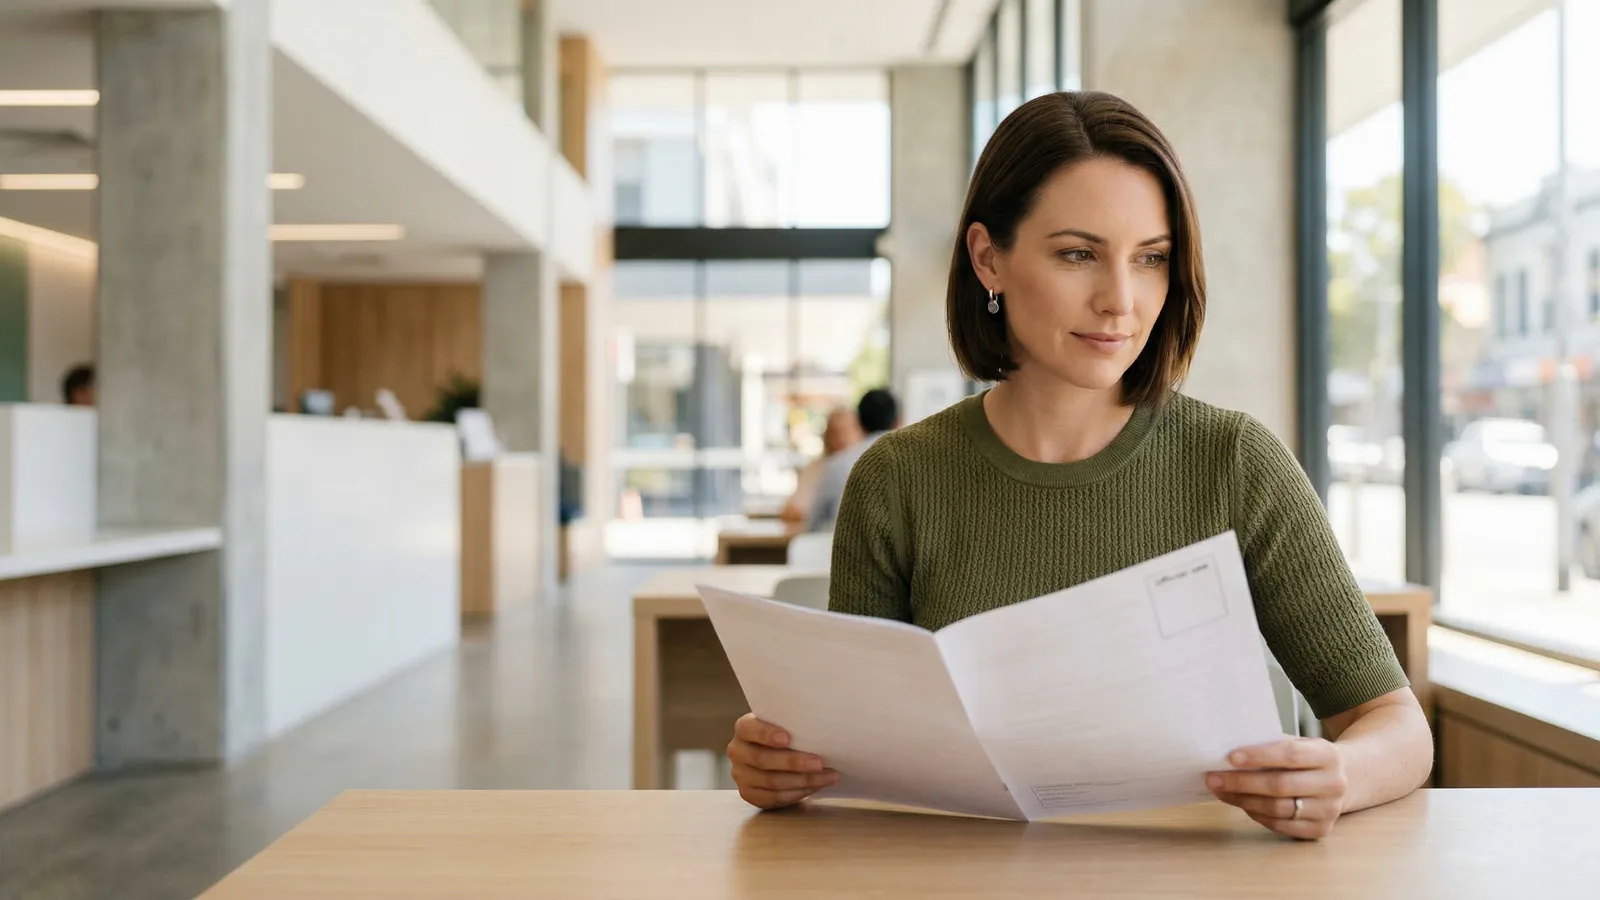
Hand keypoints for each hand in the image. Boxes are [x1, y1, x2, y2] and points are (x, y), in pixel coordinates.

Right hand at [727, 713, 839, 809]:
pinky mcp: (748, 794)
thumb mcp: (785, 724)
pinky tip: (813, 787)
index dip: (766, 734)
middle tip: (819, 763)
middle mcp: (737, 751)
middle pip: (762, 759)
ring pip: (771, 782)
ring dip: (802, 780)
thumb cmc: (785, 735)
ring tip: (827, 777)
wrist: (773, 754)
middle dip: (793, 763)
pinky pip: (773, 798)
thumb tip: (822, 730)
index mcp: (743, 729)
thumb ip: (793, 725)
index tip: (787, 738)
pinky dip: (796, 794)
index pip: (749, 729)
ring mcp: (741, 775)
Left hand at [1207, 737, 1348, 839]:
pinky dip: (1256, 815)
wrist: (1345, 780)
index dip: (1259, 756)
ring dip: (1243, 800)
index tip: (1230, 757)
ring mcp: (1329, 810)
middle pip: (1280, 785)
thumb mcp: (1299, 743)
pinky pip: (1280, 825)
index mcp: (1328, 755)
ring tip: (1221, 791)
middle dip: (1242, 782)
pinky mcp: (1320, 830)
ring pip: (1278, 808)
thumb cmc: (1308, 758)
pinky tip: (1241, 804)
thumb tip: (1229, 749)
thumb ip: (1272, 745)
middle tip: (1213, 778)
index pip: (1290, 754)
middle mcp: (1333, 784)